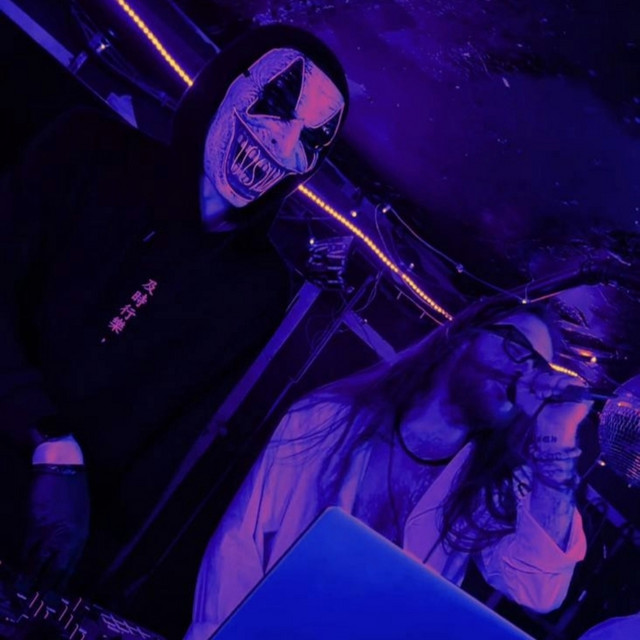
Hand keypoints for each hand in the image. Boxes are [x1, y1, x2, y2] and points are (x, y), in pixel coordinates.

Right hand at [22, 464, 89, 592]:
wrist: (63, 468)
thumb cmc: (73, 490)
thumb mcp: (81, 515)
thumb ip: (73, 536)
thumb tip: (65, 553)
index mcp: (81, 535)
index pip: (71, 566)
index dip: (62, 582)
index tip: (55, 597)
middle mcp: (67, 538)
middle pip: (55, 570)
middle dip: (46, 587)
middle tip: (38, 602)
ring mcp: (50, 534)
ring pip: (38, 563)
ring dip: (30, 578)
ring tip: (23, 592)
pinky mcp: (34, 526)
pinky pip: (27, 549)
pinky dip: (23, 560)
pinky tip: (20, 568)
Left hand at [516, 370, 591, 448]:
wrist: (546, 426)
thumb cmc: (535, 414)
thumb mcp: (523, 395)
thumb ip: (524, 380)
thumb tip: (530, 369)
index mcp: (549, 387)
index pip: (545, 371)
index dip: (537, 375)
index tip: (532, 387)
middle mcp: (562, 387)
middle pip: (552, 372)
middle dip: (542, 380)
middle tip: (539, 394)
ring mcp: (573, 390)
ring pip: (561, 375)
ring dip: (550, 383)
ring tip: (546, 395)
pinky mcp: (583, 394)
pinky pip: (573, 380)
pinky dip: (561, 384)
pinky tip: (555, 394)